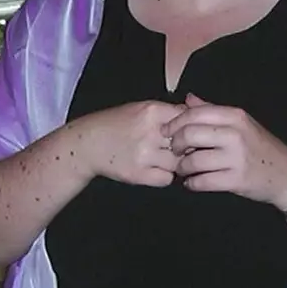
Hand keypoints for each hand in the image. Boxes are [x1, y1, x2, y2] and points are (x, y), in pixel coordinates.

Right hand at [70, 100, 185, 186]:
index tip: (188, 132)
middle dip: (186, 147)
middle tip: (179, 149)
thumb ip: (168, 112)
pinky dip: (165, 176)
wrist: (88, 143)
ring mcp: (144, 155)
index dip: (190, 127)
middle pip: (186, 142)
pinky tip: (155, 169)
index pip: (188, 119)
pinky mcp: (138, 174)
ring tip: (163, 159)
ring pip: (179, 163)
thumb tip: (197, 113)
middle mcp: (149, 132)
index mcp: (152, 111)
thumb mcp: (141, 109)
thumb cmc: (117, 124)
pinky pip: (167, 179)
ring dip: (176, 163)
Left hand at [161, 93, 286, 205]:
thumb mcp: (241, 123)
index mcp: (235, 116)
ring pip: (193, 160)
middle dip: (175, 144)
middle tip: (174, 151)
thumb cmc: (260, 147)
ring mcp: (236, 158)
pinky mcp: (236, 180)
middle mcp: (235, 134)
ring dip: (182, 167)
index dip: (175, 122)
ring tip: (183, 169)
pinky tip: (192, 182)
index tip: (166, 131)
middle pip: (189, 134)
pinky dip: (192, 183)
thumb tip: (188, 99)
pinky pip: (202, 181)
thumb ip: (212, 110)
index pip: (194, 113)